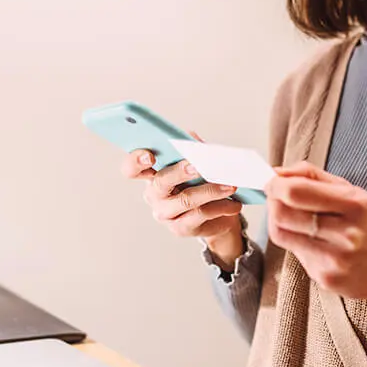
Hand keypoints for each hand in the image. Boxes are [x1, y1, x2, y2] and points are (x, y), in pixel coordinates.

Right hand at [120, 134, 244, 265]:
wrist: (217, 214)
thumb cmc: (202, 181)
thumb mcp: (198, 160)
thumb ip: (192, 148)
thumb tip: (193, 138)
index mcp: (151, 174)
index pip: (132, 168)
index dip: (135, 161)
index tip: (150, 155)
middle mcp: (153, 195)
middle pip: (161, 182)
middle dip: (180, 172)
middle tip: (197, 165)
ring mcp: (165, 214)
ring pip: (186, 200)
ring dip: (211, 190)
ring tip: (231, 185)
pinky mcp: (180, 228)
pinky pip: (201, 216)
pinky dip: (220, 207)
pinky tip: (234, 203)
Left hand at [264, 161, 366, 314]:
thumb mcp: (354, 193)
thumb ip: (313, 177)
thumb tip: (276, 172)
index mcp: (354, 205)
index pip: (295, 192)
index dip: (275, 185)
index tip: (273, 182)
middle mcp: (345, 234)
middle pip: (282, 214)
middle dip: (272, 201)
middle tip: (276, 197)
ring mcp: (335, 259)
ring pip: (282, 234)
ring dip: (278, 221)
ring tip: (291, 216)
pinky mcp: (327, 279)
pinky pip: (296, 255)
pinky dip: (297, 243)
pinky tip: (314, 241)